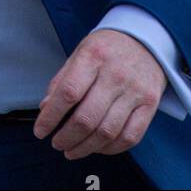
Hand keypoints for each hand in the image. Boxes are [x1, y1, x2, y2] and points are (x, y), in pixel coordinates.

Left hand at [32, 29, 166, 158]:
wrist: (146, 39)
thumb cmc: (107, 49)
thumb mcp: (81, 52)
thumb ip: (62, 79)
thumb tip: (45, 108)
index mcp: (94, 56)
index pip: (69, 93)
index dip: (51, 117)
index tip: (40, 131)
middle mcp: (115, 74)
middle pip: (87, 118)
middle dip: (66, 138)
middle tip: (57, 144)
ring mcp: (135, 91)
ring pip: (107, 132)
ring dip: (85, 148)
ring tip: (72, 150)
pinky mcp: (150, 105)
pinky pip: (130, 137)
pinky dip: (111, 149)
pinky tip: (97, 147)